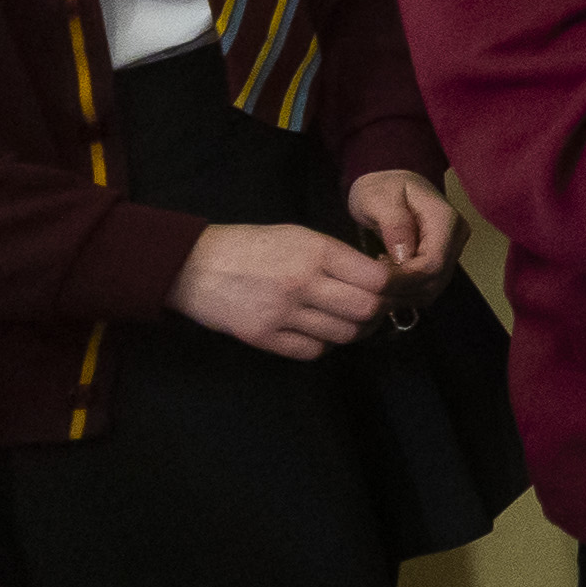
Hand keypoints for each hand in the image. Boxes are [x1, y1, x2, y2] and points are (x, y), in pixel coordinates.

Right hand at [171, 221, 387, 358]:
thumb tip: (378, 277)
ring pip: (344, 334)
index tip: (390, 287)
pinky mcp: (264, 337)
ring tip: (345, 319)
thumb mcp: (298, 236)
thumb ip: (337, 256)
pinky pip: (313, 350)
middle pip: (366, 310)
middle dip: (378, 311)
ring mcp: (282, 313)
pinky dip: (323, 344)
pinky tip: (317, 330)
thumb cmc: (251, 246)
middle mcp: (302, 283)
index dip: (392, 286)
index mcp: (315, 252)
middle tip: (374, 308)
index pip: (376, 278)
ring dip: (353, 330)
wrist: (193, 266)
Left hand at [340, 168, 460, 281]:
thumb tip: (405, 256)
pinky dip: (406, 289)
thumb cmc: (382, 188)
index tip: (374, 277)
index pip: (433, 262)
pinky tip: (388, 275)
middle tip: (370, 278)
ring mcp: (453, 249)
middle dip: (401, 287)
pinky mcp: (445, 260)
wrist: (391, 185)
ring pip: (433, 287)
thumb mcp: (377, 198)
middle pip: (436, 278)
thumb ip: (394, 224)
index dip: (405, 278)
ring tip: (378, 273)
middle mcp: (457, 236)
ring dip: (402, 290)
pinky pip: (428, 286)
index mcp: (445, 218)